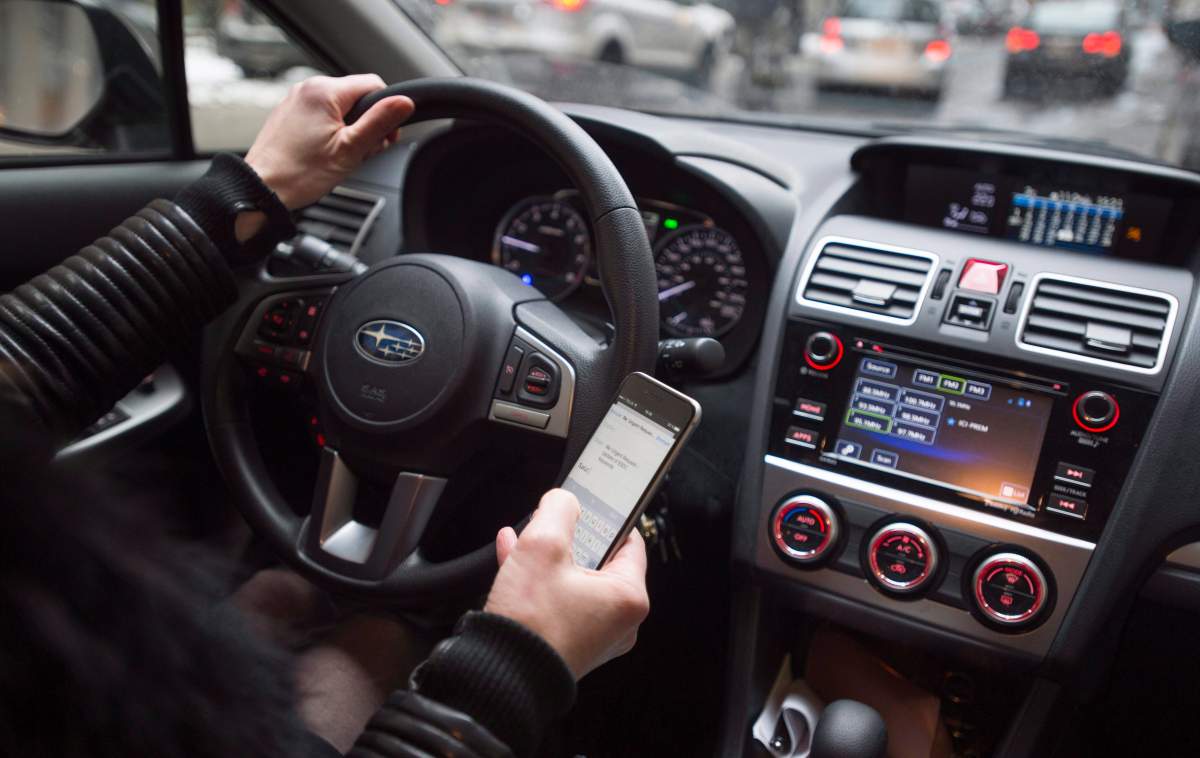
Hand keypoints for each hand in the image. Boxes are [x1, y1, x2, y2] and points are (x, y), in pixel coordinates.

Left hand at [243, 74, 414, 210]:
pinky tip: (325, 153)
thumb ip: (380, 122)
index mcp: (325, 91)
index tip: (385, 138)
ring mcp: (296, 99)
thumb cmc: (300, 173)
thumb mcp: (351, 149)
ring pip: (340, 107)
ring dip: (350, 130)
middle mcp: (308, 88)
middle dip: (367, 124)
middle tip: (361, 152)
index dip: (387, 111)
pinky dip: (332, 131)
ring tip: (341, 155)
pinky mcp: (290, 112)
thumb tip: (405, 102)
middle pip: (357, 97)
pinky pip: (322, 114)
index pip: (374, 85)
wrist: (262, 187)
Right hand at [484, 489, 649, 678]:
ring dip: (550, 557)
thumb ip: (558, 511)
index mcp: (628, 598)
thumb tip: (563, 501)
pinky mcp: (568, 645)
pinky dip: (541, 580)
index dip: (609, 518)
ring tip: (526, 534)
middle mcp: (618, 622)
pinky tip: (512, 556)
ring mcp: (593, 637)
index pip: (631, 543)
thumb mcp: (543, 546)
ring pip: (574, 581)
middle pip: (600, 563)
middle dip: (572, 538)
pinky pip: (559, 602)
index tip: (593, 504)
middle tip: (556, 519)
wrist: (500, 676)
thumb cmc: (531, 622)